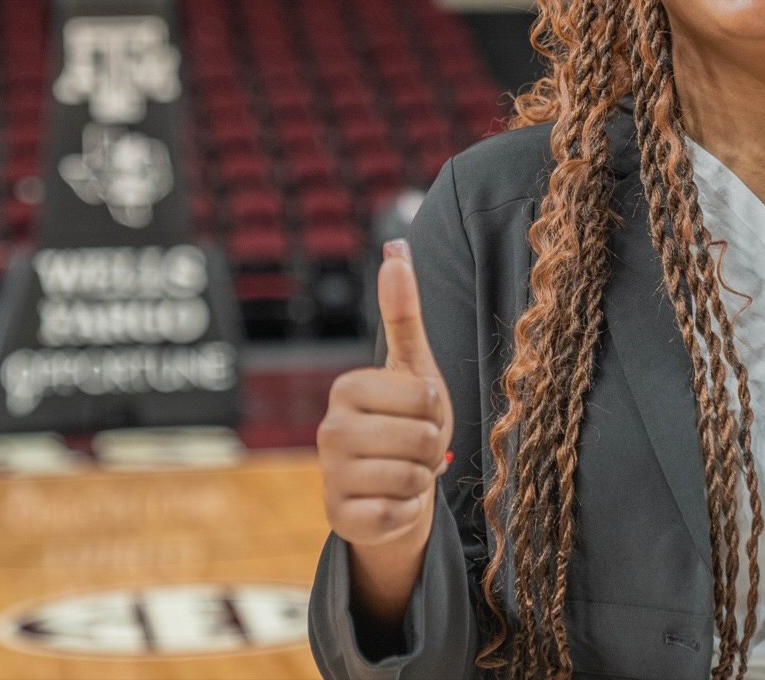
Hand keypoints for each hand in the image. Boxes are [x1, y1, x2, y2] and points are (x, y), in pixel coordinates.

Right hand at [319, 239, 454, 550]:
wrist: (394, 490)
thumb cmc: (407, 422)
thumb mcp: (411, 366)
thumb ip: (403, 311)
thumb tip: (395, 246)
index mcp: (346, 388)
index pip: (423, 397)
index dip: (435, 410)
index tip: (418, 415)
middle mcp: (329, 430)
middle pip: (420, 439)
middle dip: (432, 448)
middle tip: (415, 448)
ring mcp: (330, 476)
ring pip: (410, 478)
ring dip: (422, 480)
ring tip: (406, 473)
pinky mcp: (339, 519)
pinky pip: (397, 514)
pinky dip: (408, 512)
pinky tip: (393, 503)